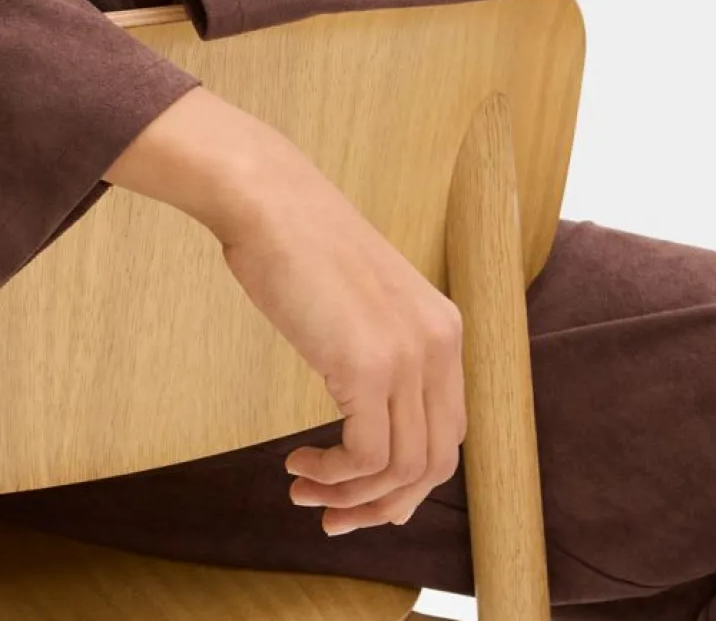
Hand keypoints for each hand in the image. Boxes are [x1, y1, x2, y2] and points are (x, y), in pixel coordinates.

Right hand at [215, 160, 466, 535]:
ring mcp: (408, 354)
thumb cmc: (297, 244)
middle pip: (434, 462)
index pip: (448, 432)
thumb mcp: (361, 303)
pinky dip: (334, 476)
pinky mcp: (368, 364)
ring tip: (305, 490)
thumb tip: (366, 421)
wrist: (267, 199)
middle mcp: (439, 343)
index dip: (407, 479)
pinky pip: (366, 455)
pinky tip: (299, 464)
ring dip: (350, 497)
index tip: (359, 496)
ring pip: (402, 469)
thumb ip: (380, 352)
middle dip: (383, 505)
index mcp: (443, 328)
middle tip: (331, 516)